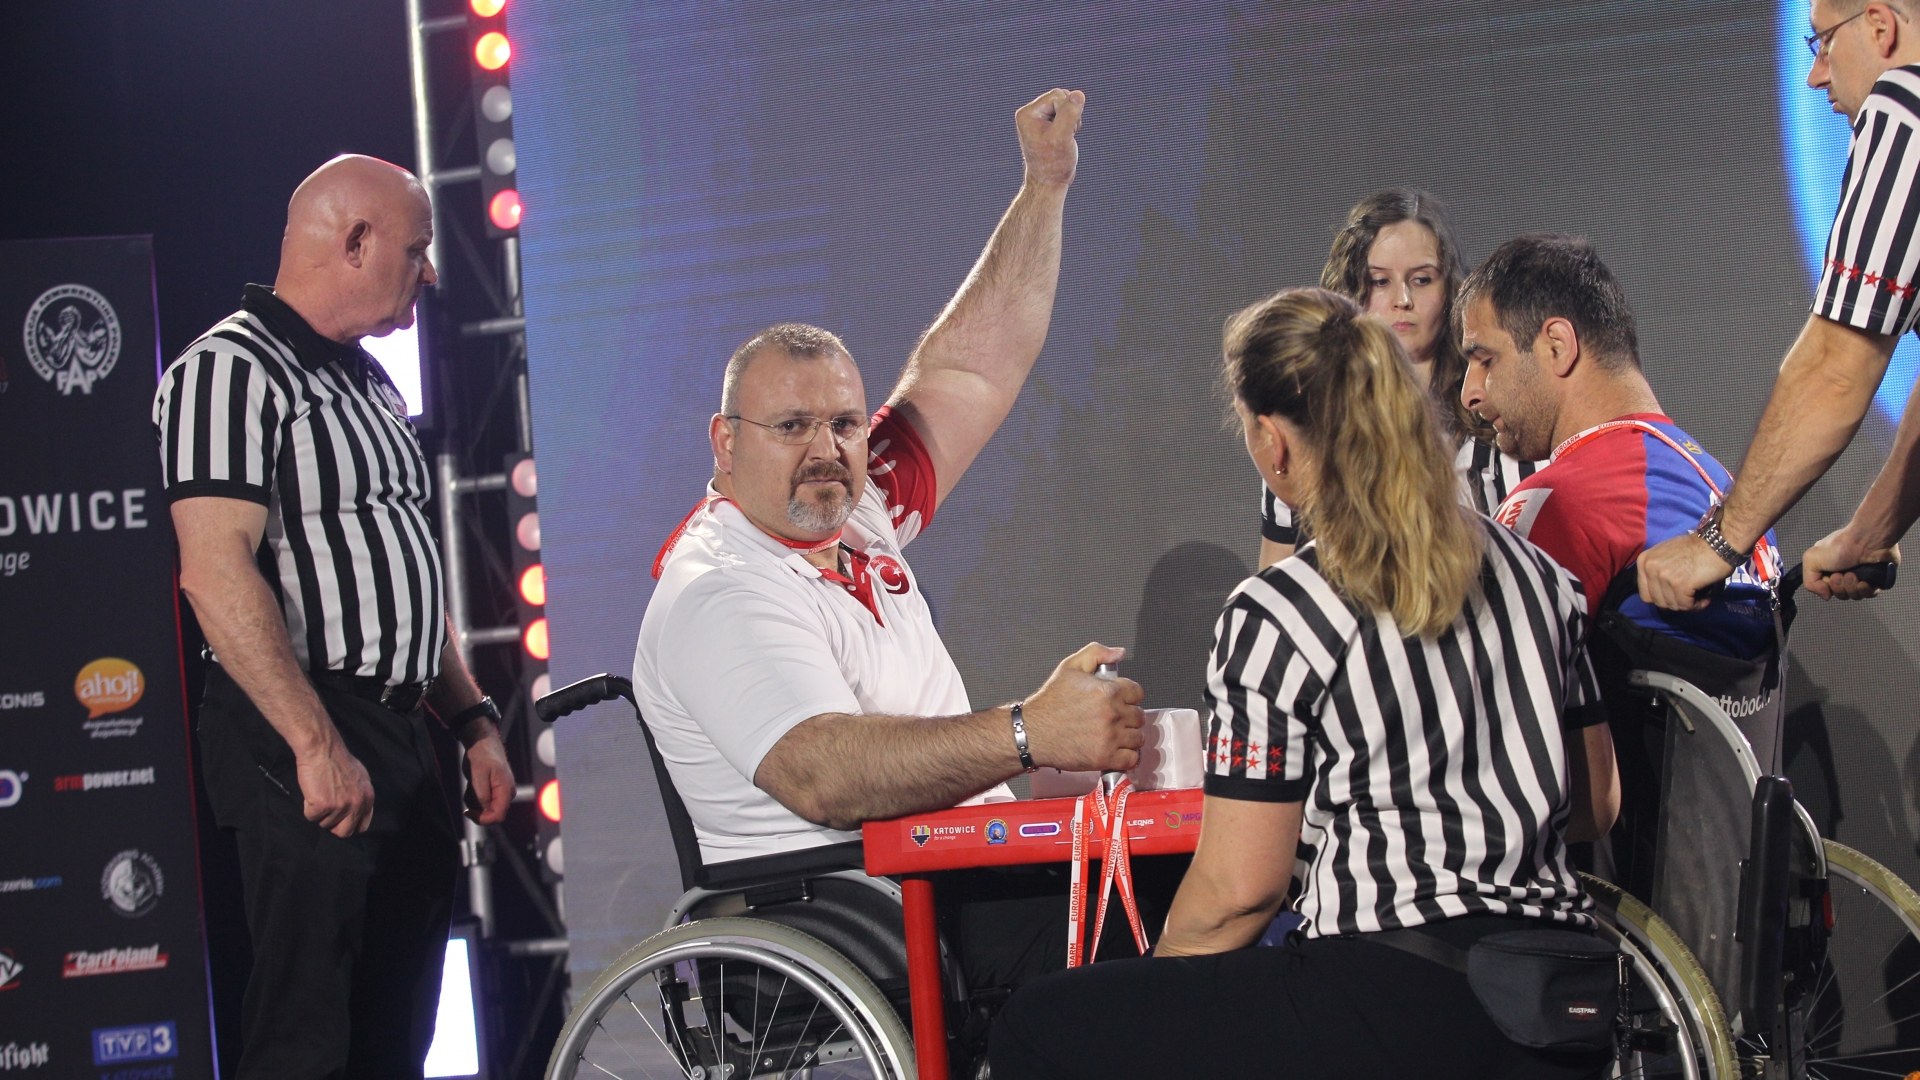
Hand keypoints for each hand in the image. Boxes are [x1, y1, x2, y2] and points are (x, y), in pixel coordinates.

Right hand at [296, 739, 374, 837]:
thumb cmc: (337, 760)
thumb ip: (360, 795)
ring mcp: (341, 806)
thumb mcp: (360, 777)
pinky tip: (312, 792)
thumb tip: (358, 811)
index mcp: (368, 798)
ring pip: (325, 824)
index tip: (340, 820)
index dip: (348, 825)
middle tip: (326, 811)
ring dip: (319, 812)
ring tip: (319, 792)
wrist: (322, 749)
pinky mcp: (323, 805)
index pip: (361, 826)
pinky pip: (311, 817)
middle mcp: (357, 804)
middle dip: (333, 825)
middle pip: (344, 832)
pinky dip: (308, 807)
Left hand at [461, 729, 515, 824]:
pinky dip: (475, 796)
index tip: (468, 812)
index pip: (498, 816)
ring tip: (471, 783)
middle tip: (467, 793)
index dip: (483, 819)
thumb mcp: (478, 774)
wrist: (483, 742)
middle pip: (492, 814)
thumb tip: (484, 810)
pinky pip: (484, 801)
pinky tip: (473, 783)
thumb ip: (482, 794)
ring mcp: (502, 792)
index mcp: (506, 789)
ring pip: (486, 808)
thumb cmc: (482, 755)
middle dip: (477, 809)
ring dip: (474, 800)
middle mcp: (507, 793)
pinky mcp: (495, 790)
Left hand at [1015, 88, 1083, 188]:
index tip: (1064, 132)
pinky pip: (1066, 112)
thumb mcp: (1062, 136)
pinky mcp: (1049, 124)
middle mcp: (1031, 113)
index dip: (1067, 111)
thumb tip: (1078, 94)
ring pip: (1066, 104)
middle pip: (1061, 97)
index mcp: (1028, 113)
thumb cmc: (1054, 163)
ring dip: (1073, 119)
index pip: (1057, 96)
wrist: (1049, 182)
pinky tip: (1066, 137)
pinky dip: (1072, 123)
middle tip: (1066, 134)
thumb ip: (1069, 114)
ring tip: (1066, 137)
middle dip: (1070, 114)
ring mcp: (1040, 118)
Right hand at [1022, 642, 1143, 771]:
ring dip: (1128, 737)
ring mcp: (1110, 738)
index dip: (1128, 696)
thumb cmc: (1049, 703)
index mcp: (1107, 691)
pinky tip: (1116, 750)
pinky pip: (1131, 759)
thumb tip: (1118, 653)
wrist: (1032, 732)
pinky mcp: (1105, 758)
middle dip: (1128, 716)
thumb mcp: (1069, 667)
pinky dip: (1127, 756)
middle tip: (1113, 718)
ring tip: (1114, 735)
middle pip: (1138, 716)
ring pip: (1137, 738)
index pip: (1137, 693)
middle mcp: (1112, 714)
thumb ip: (1096, 653)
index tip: (1120, 701)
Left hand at [1637, 532, 1730, 611]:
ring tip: (1698, 595)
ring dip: (1687, 604)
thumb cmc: (1696, 547)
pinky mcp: (1680, 584)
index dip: (1662, 597)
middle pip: (1658, 602)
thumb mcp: (1666, 553)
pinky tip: (1704, 599)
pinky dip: (1697, 605)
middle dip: (1675, 602)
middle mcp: (1650, 567)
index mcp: (1644, 560)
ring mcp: (1664, 576)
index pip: (1645, 594)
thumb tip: (1657, 591)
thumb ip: (1657, 569)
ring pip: (1672, 605)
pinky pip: (1685, 605)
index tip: (1676, 594)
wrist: (1718, 542)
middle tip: (1689, 596)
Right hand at [1802, 527, 1899, 599]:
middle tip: (1841, 574)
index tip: (1829, 577)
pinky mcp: (1877, 579)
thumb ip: (1809, 582)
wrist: (1867, 541)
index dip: (1826, 587)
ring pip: (1854, 596)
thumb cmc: (1840, 546)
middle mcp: (1845, 572)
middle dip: (1839, 588)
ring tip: (1853, 574)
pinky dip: (1865, 590)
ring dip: (1851, 588)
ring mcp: (1862, 576)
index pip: (1825, 588)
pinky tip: (1863, 581)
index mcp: (1829, 567)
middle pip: (1840, 594)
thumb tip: (1826, 596)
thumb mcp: (1811, 559)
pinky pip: (1869, 594)